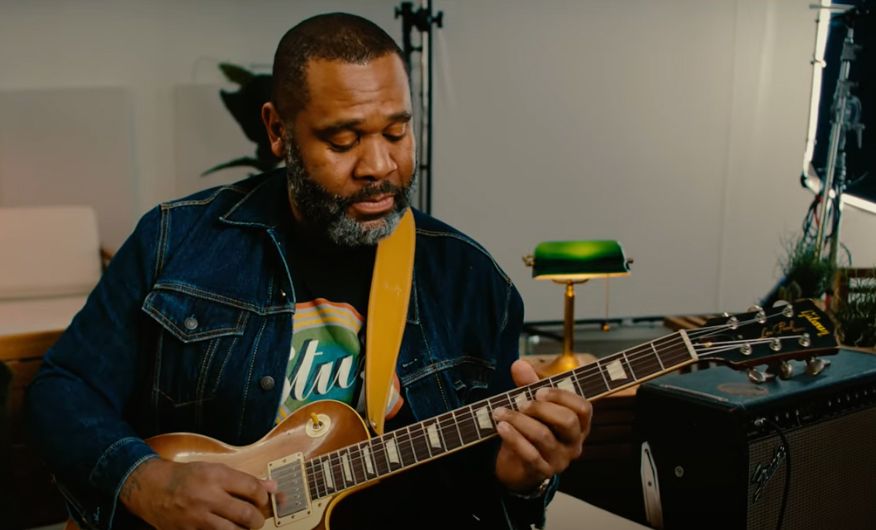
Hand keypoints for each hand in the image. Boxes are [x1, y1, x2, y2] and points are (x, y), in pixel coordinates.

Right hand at [120, 458, 277, 529]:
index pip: (252, 488)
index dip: (263, 497)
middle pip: (246, 514)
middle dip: (257, 520)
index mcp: (216, 476)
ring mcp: (197, 517)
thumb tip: (272, 487)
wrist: (151, 488)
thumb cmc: (186, 476)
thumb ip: (244, 479)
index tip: (263, 500)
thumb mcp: (215, 469)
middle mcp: (207, 497)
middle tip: (256, 520)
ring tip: (243, 528)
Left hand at [492, 359, 592, 492]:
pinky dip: (514, 439)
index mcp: (579, 423)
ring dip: (520, 421)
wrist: (518, 464)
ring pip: (545, 437)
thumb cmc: (531, 428)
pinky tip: (501, 427)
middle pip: (568, 421)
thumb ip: (528, 384)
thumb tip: (519, 364)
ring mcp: (561, 459)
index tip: (538, 390)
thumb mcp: (532, 404)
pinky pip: (530, 455)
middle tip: (521, 403)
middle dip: (541, 408)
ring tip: (500, 412)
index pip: (583, 408)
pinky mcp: (543, 471)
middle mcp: (574, 442)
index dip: (562, 396)